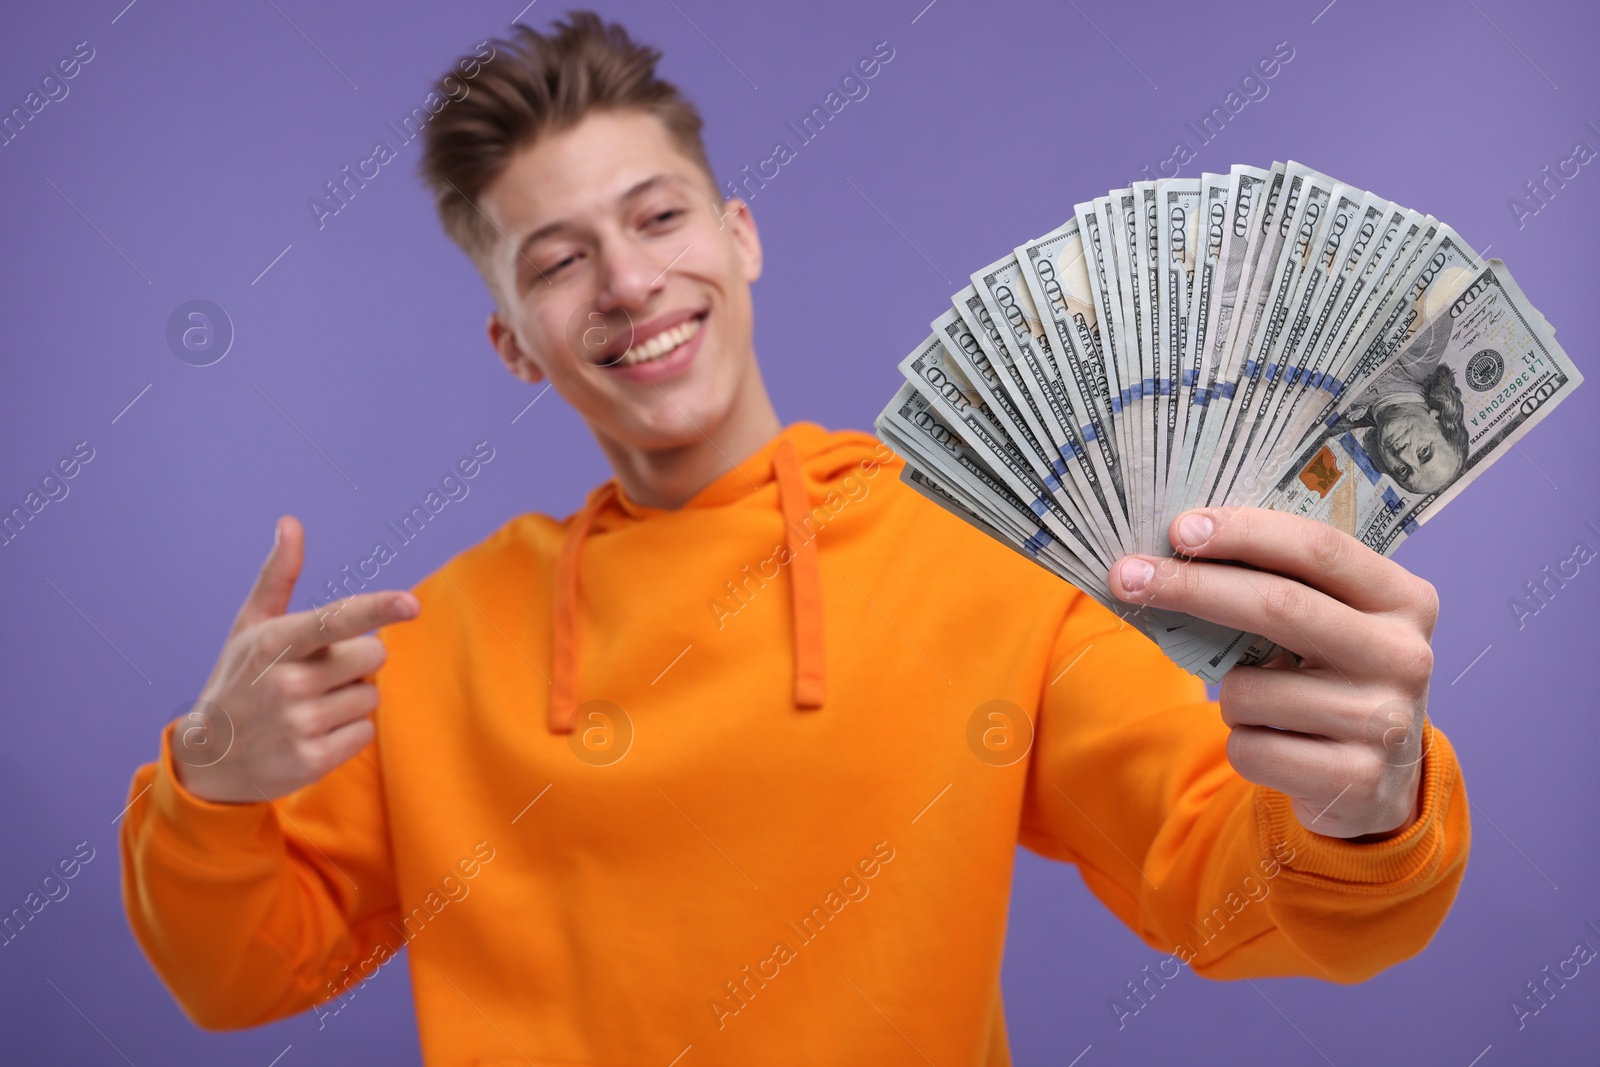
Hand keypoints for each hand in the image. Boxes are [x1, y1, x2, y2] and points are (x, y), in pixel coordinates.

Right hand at [171, 516, 419, 803]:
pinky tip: (313, 734)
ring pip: (371, 694)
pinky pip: (366, 731)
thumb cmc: (239, 681)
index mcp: (274, 643)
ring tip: (309, 707)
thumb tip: (290, 522)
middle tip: (319, 673)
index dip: (376, 608)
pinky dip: (349, 732)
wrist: (209, 761)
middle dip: (358, 659)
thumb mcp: (250, 627)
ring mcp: (300, 724)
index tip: (410, 604)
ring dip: (351, 697)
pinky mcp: (313, 760)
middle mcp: (288, 682)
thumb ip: (278, 575)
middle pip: (374, 654)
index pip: (335, 619)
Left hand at [1110, 507, 1436, 839]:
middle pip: (1279, 605)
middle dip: (1191, 586)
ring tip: (1265, 705)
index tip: (1177, 528)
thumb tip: (1169, 553)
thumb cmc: (1329, 678)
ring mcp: (1386, 722)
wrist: (1377, 781)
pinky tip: (1279, 746)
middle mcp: (1405, 656)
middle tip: (1126, 576)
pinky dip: (1242, 744)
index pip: (1318, 548)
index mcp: (1403, 599)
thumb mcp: (1328, 624)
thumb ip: (1276, 584)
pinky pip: (1249, 748)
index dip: (1244, 532)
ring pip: (1250, 690)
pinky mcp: (1356, 781)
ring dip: (1229, 695)